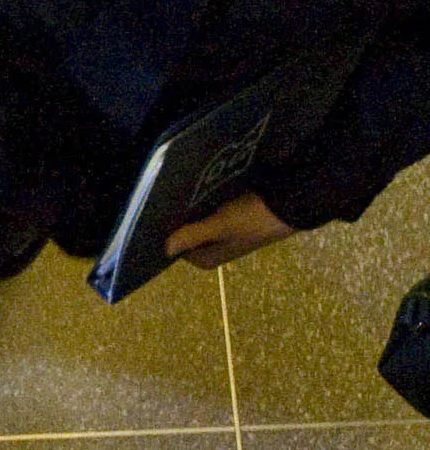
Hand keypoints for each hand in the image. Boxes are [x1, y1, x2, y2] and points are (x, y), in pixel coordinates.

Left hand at [166, 191, 295, 270]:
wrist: (293, 203)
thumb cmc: (255, 219)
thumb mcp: (222, 226)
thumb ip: (194, 236)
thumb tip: (166, 249)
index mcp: (210, 258)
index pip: (176, 249)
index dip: (167, 234)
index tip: (158, 216)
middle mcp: (217, 250)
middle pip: (188, 237)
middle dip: (179, 223)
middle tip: (165, 202)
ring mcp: (228, 236)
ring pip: (200, 225)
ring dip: (191, 213)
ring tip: (177, 194)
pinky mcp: (237, 222)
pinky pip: (213, 215)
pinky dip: (205, 206)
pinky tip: (198, 191)